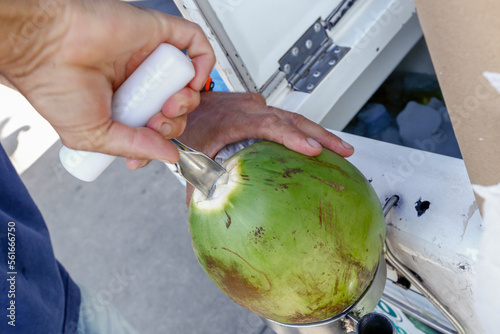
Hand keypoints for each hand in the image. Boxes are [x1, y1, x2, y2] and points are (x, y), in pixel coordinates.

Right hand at [0, 0, 214, 163]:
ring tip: (169, 105)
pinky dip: (204, 63)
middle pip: (176, 108)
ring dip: (189, 101)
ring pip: (188, 82)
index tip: (146, 154)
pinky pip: (194, 43)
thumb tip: (170, 156)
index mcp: (123, 104)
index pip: (156, 126)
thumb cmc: (55, 87)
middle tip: (157, 124)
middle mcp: (138, 81)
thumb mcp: (94, 135)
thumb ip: (134, 145)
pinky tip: (192, 81)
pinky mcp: (157, 33)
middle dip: (175, 124)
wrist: (42, 49)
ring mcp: (149, 58)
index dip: (160, 142)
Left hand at [147, 92, 353, 203]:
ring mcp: (257, 105)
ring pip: (294, 117)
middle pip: (292, 119)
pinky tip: (319, 143)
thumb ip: (195, 184)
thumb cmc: (187, 124)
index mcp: (233, 119)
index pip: (270, 125)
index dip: (293, 137)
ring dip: (319, 133)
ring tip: (342, 149)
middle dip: (321, 135)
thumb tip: (201, 213)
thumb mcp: (189, 155)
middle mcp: (249, 108)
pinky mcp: (260, 107)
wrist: (184, 98)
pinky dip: (305, 130)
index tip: (313, 150)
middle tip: (344, 151)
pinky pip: (287, 117)